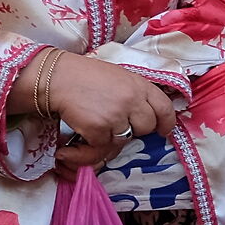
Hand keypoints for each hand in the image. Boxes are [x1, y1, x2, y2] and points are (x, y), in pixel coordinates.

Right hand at [39, 52, 175, 167]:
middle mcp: (132, 100)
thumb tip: (146, 117)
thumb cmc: (87, 76)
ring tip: (93, 126)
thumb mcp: (119, 78)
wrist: (57, 77)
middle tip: (114, 122)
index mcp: (139, 85)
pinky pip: (101, 148)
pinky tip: (77, 138)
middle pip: (146, 127)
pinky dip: (88, 149)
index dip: (166, 122)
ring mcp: (116, 115)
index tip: (162, 130)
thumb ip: (135, 94)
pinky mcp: (99, 129)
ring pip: (123, 140)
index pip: (164, 108)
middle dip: (133, 129)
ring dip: (109, 138)